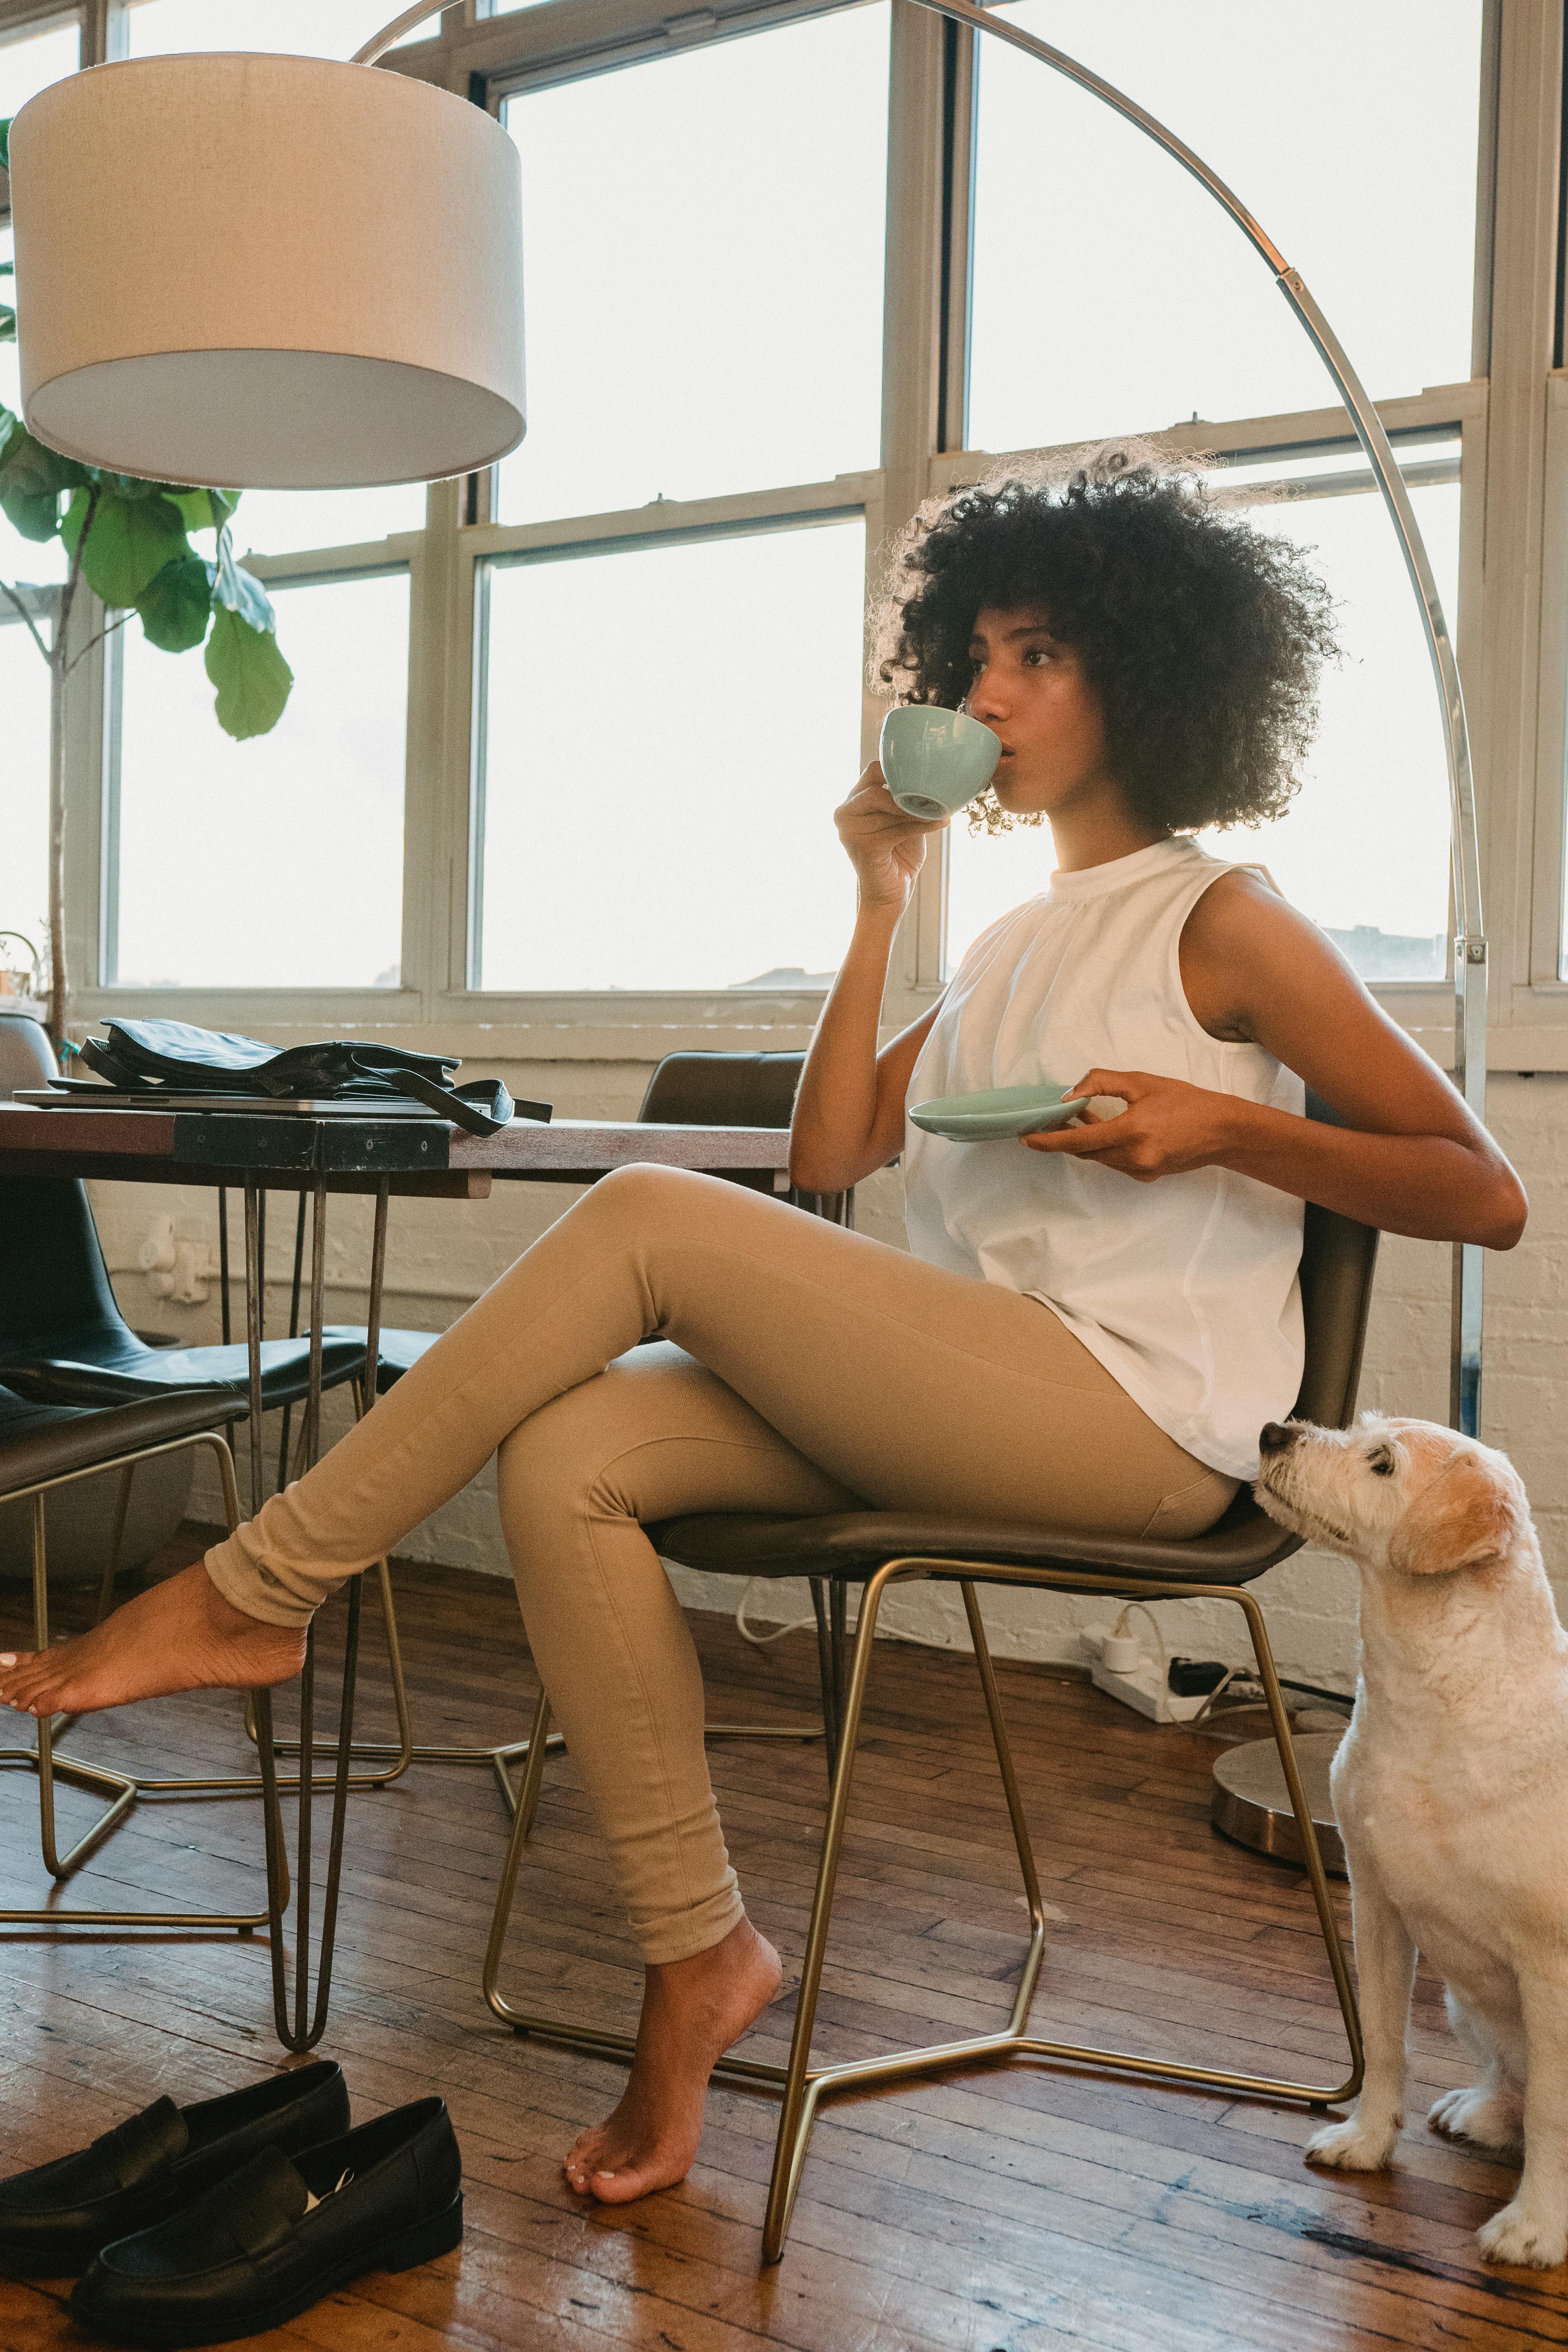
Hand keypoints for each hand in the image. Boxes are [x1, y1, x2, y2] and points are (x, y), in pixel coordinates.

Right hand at [834, 762, 946, 918]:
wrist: (891, 894)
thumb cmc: (898, 855)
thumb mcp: (903, 820)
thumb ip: (906, 799)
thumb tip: (933, 777)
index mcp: (853, 802)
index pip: (873, 771)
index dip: (898, 771)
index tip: (923, 778)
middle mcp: (845, 813)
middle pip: (876, 785)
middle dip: (906, 790)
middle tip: (933, 795)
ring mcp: (850, 830)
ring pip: (889, 806)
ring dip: (918, 809)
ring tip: (941, 809)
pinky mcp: (863, 845)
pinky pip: (897, 828)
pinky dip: (922, 824)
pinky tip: (942, 823)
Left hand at [1023, 1069, 1244, 1182]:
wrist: (1223, 1130)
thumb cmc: (1185, 1101)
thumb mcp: (1142, 1082)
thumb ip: (1101, 1082)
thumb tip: (1069, 1094)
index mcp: (1131, 1132)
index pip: (1078, 1141)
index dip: (1049, 1141)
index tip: (1027, 1138)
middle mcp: (1134, 1157)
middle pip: (1085, 1152)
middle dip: (1064, 1138)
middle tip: (1049, 1120)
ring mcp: (1141, 1170)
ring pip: (1099, 1158)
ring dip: (1085, 1141)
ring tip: (1077, 1118)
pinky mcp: (1147, 1174)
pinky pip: (1115, 1162)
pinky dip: (1104, 1148)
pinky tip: (1102, 1129)